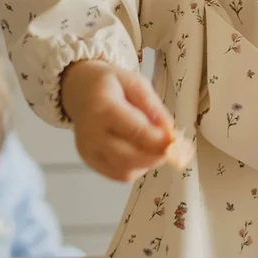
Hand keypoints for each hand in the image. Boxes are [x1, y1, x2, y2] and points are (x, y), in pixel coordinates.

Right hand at [61, 60, 173, 181]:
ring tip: (159, 147)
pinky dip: (137, 168)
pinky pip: (118, 174)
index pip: (135, 131)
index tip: (177, 140)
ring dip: (148, 164)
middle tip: (175, 148)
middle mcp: (91, 134)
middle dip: (156, 156)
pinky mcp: (90, 161)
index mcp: (102, 108)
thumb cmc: (110, 84)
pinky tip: (144, 153)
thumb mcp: (135, 83)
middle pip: (128, 158)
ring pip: (124, 171)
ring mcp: (88, 151)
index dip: (159, 140)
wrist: (81, 90)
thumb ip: (152, 106)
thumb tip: (169, 129)